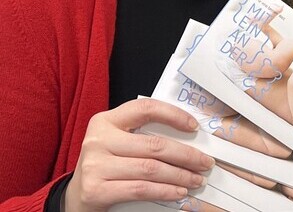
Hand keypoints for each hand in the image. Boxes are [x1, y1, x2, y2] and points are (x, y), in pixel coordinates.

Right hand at [64, 98, 214, 211]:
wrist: (75, 196)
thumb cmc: (105, 164)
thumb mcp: (117, 142)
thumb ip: (142, 134)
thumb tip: (188, 135)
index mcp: (106, 121)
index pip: (146, 108)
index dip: (173, 115)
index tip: (194, 127)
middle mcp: (98, 140)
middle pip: (154, 145)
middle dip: (187, 155)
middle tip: (205, 162)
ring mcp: (95, 165)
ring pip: (151, 169)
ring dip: (180, 175)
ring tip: (196, 179)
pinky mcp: (96, 190)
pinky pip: (141, 189)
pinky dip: (165, 191)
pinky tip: (179, 191)